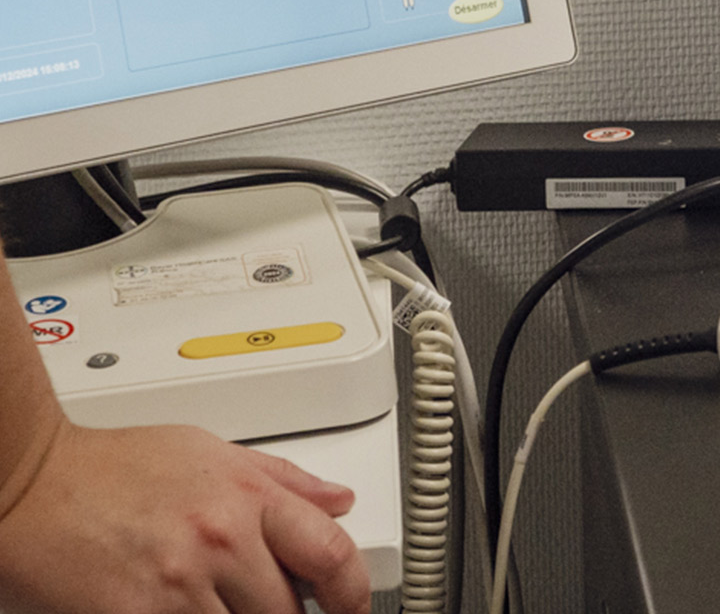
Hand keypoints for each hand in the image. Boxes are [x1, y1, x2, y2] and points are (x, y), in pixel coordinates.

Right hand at [0, 419, 369, 613]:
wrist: (37, 485)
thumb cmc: (115, 467)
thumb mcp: (212, 452)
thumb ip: (282, 479)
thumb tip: (337, 500)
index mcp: (248, 495)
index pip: (331, 552)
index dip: (353, 592)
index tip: (352, 607)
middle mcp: (223, 539)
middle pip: (288, 610)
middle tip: (279, 609)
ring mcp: (181, 585)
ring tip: (225, 606)